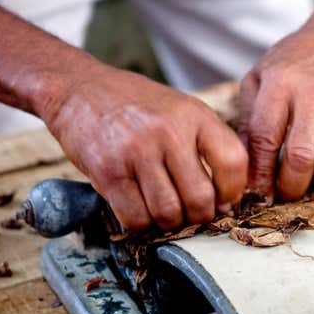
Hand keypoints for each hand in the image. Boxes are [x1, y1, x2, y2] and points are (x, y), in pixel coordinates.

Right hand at [41, 64, 246, 230]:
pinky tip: (140, 210)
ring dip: (169, 223)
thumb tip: (227, 196)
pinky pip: (135, 217)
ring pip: (168, 213)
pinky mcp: (108, 171)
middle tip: (190, 213)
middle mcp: (169, 132)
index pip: (233, 163)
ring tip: (164, 212)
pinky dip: (141, 224)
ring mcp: (137, 151)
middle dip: (199, 216)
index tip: (223, 200)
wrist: (80, 89)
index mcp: (195, 115)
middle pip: (200, 198)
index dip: (232, 191)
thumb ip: (206, 144)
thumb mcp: (181, 109)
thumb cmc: (137, 106)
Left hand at [238, 23, 313, 199]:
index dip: (259, 173)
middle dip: (289, 186)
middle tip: (283, 192)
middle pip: (302, 156)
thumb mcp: (260, 76)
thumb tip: (244, 166)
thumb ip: (248, 118)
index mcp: (281, 82)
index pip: (265, 138)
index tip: (257, 192)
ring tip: (307, 179)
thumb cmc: (294, 62)